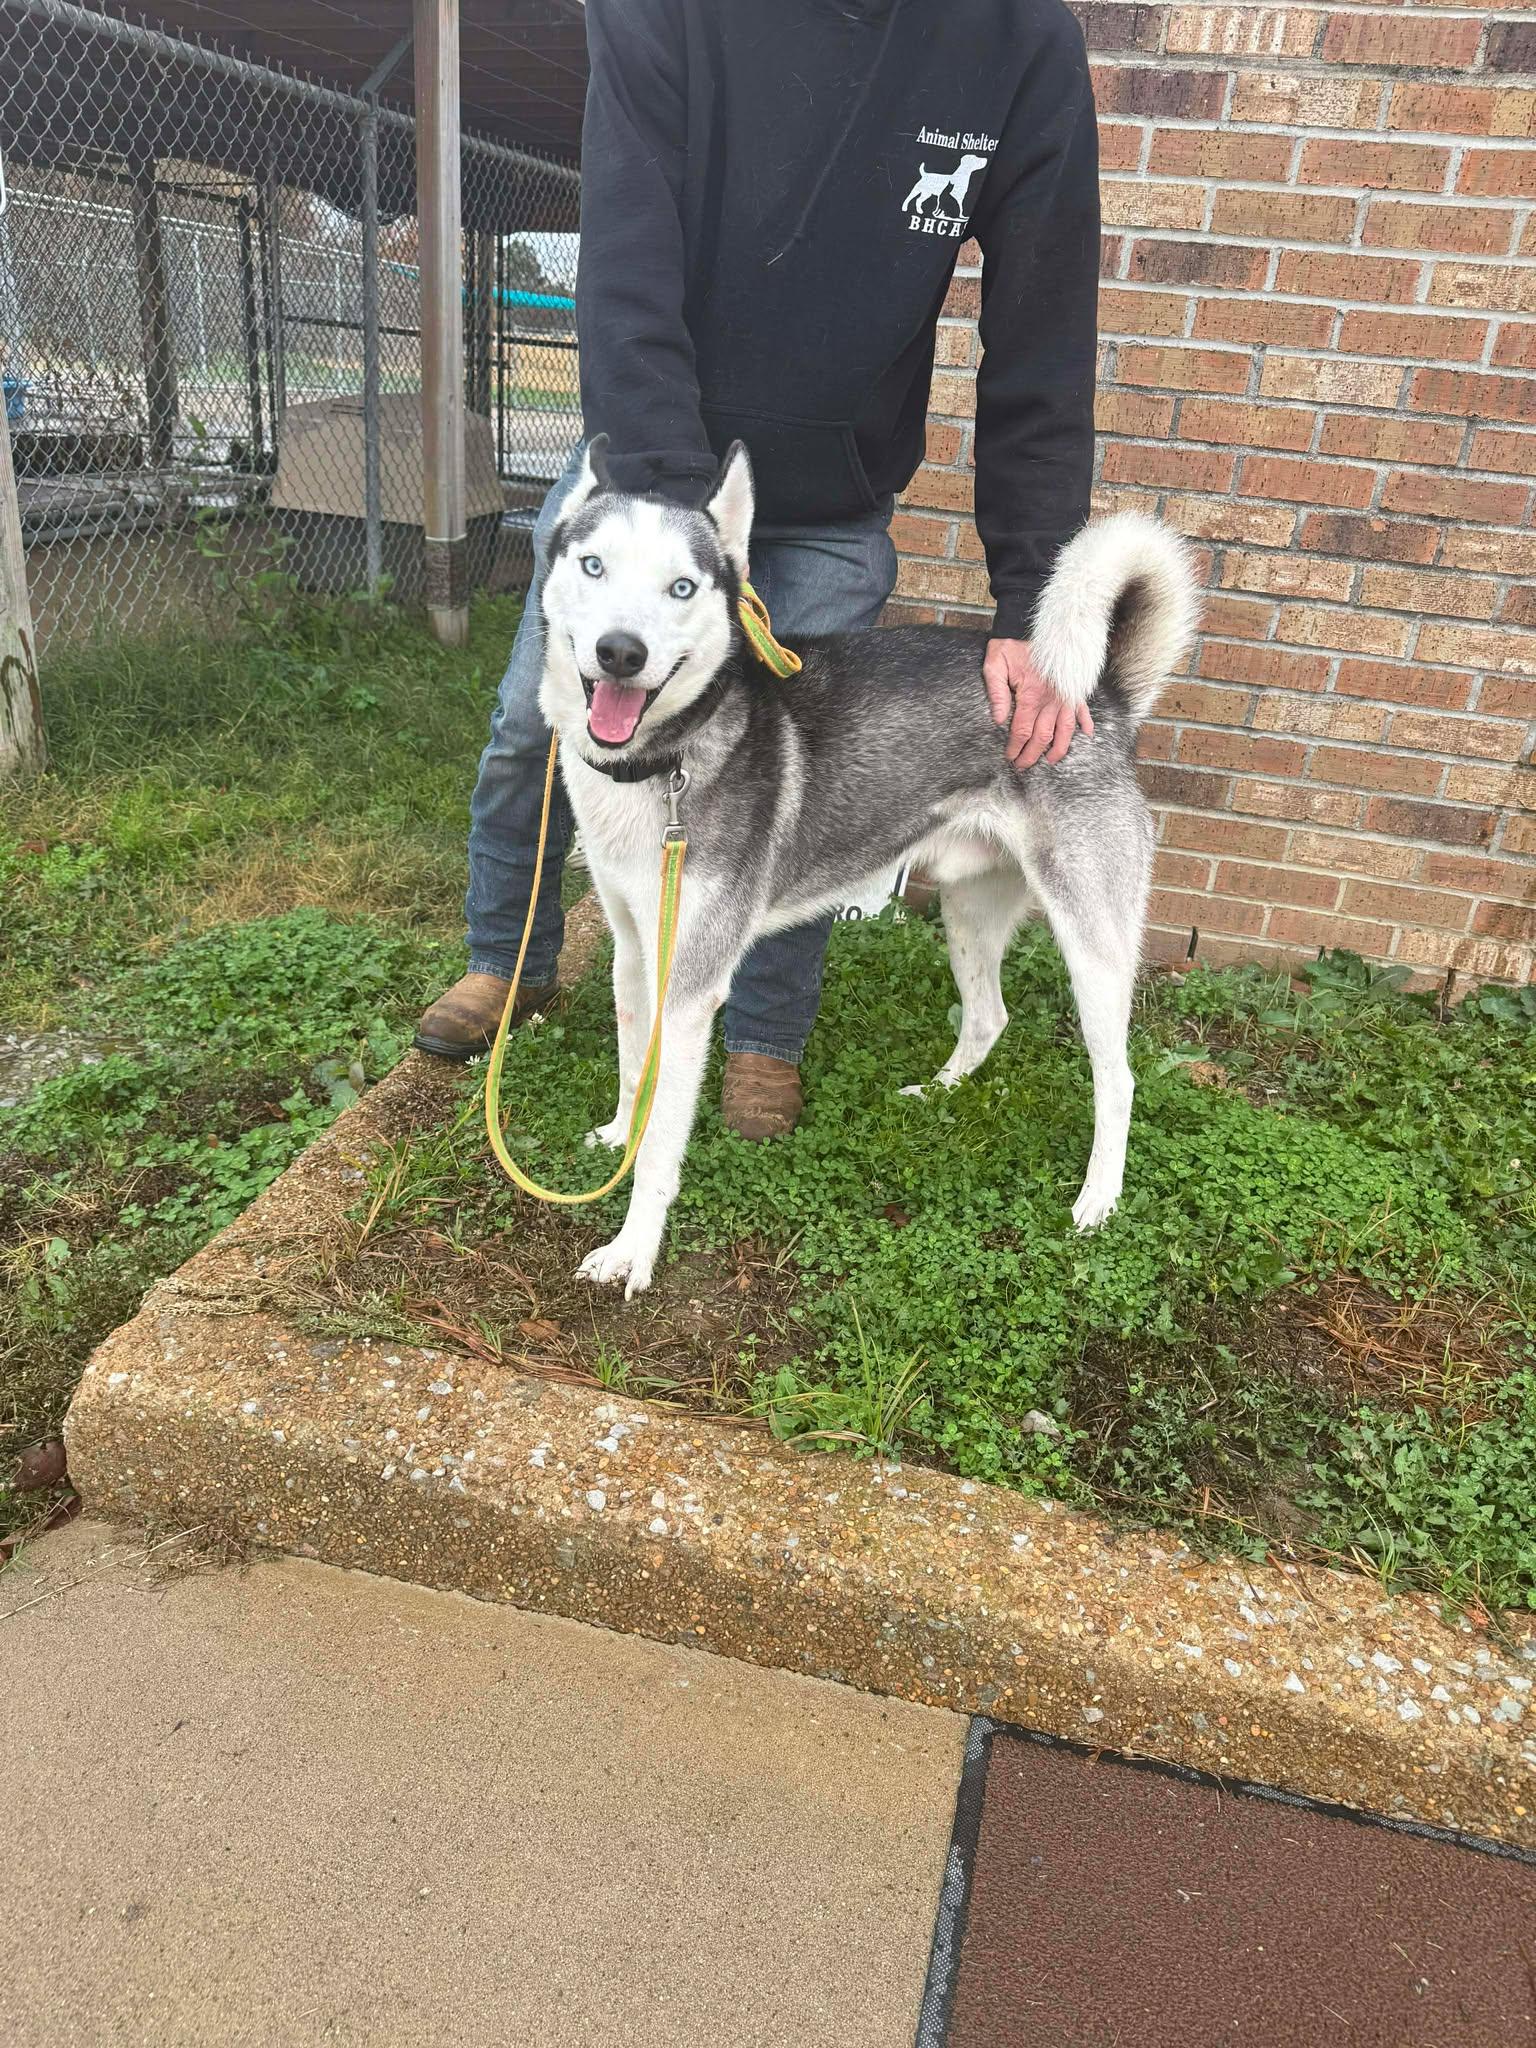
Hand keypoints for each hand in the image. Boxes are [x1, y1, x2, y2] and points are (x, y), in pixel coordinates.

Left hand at [983, 637, 1093, 767]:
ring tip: (1051, 760)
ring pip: (1065, 728)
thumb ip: (996, 694)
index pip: (1022, 730)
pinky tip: (1087, 734)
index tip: (1010, 757)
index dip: (1016, 747)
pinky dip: (1086, 721)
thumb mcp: (994, 665)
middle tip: (1023, 765)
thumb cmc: (1010, 645)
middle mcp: (1050, 698)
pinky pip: (1082, 708)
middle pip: (1043, 735)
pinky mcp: (1072, 687)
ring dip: (1059, 747)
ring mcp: (1064, 694)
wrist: (1029, 623)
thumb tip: (998, 721)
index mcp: (1030, 695)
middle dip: (1032, 754)